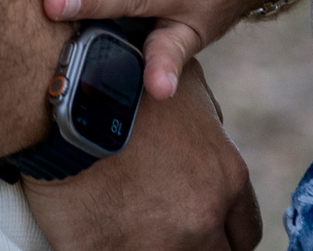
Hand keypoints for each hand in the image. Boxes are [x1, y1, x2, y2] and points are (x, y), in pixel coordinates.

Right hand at [21, 64, 260, 250]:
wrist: (68, 97)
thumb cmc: (124, 78)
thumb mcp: (185, 87)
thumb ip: (208, 125)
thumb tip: (209, 137)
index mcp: (226, 177)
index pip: (244, 233)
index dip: (222, 233)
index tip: (205, 230)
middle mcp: (202, 216)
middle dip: (196, 245)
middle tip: (170, 233)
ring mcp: (159, 244)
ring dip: (159, 248)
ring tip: (130, 230)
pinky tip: (103, 236)